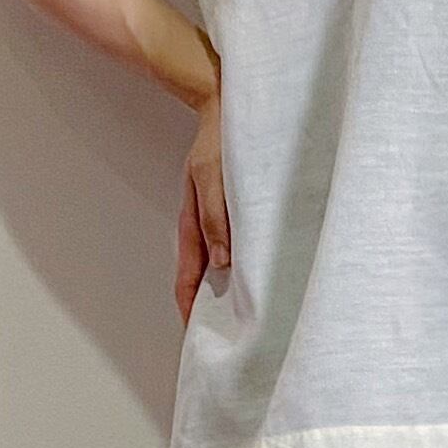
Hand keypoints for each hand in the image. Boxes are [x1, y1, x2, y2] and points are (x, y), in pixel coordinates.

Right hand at [174, 82, 228, 320]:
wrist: (226, 107)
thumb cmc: (219, 140)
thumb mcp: (213, 178)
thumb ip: (217, 217)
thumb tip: (223, 262)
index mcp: (192, 225)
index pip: (188, 278)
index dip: (189, 308)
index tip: (194, 335)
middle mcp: (205, 230)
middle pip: (203, 281)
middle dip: (209, 310)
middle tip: (225, 340)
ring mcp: (219, 223)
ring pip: (221, 268)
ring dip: (229, 292)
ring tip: (245, 320)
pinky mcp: (235, 215)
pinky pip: (236, 249)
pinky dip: (243, 268)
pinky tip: (259, 279)